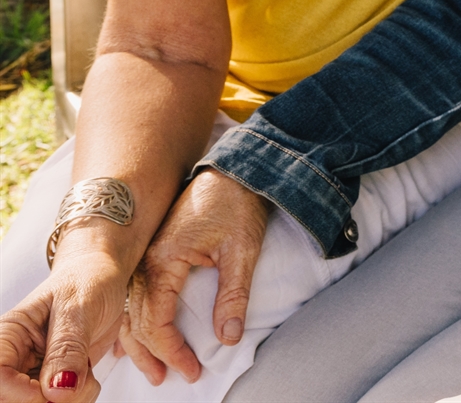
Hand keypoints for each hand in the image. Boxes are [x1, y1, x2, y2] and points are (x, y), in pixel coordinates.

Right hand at [0, 246, 131, 402]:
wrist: (105, 280)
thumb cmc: (88, 282)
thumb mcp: (79, 308)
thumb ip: (68, 348)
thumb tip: (58, 391)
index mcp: (9, 336)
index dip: (20, 393)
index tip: (52, 391)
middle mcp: (17, 359)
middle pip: (15, 400)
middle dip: (49, 401)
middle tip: (79, 381)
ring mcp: (35, 374)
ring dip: (70, 401)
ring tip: (87, 374)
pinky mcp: (54, 383)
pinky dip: (80, 400)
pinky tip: (88, 378)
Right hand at [121, 172, 269, 386]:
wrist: (234, 170)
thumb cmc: (238, 205)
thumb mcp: (242, 250)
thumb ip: (233, 295)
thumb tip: (229, 338)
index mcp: (162, 260)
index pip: (155, 321)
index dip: (172, 351)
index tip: (192, 370)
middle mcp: (144, 262)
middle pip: (135, 321)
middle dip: (152, 355)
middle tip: (171, 379)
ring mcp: (144, 257)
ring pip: (129, 311)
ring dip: (138, 342)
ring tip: (154, 369)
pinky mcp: (152, 253)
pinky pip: (133, 296)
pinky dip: (133, 322)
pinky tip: (135, 339)